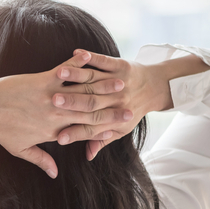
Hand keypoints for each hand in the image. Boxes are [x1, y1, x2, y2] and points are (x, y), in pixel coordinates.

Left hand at [0, 51, 133, 177]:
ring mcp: (51, 96)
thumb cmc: (0, 128)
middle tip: (131, 107)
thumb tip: (54, 174)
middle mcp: (56, 115)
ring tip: (121, 82)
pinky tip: (90, 58)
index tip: (121, 129)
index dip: (104, 130)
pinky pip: (65, 72)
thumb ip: (40, 160)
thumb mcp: (19, 149)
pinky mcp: (43, 80)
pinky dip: (78, 64)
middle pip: (90, 113)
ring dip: (103, 86)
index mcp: (53, 131)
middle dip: (112, 111)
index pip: (84, 132)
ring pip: (83, 92)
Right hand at [52, 50, 168, 159]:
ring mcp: (118, 82)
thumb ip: (101, 140)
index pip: (91, 128)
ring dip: (76, 76)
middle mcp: (116, 100)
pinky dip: (91, 57)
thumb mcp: (120, 130)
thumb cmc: (133, 110)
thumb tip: (88, 156)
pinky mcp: (121, 66)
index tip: (58, 138)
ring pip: (94, 79)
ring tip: (59, 75)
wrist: (156, 88)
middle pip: (91, 103)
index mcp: (114, 118)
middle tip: (53, 102)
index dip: (75, 133)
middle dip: (72, 102)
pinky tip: (76, 53)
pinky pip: (104, 61)